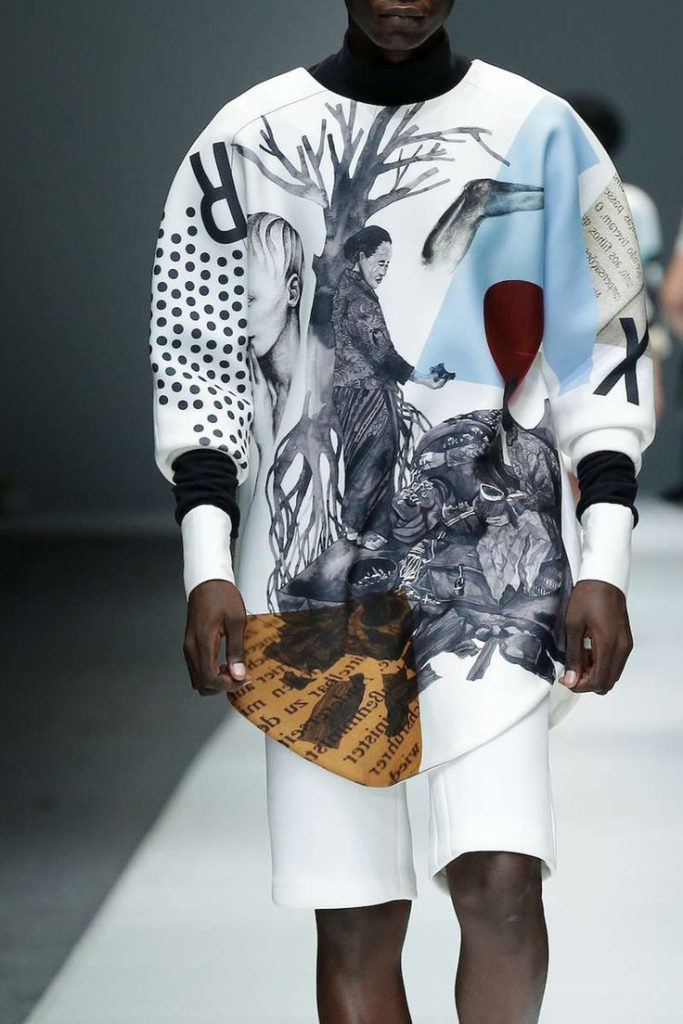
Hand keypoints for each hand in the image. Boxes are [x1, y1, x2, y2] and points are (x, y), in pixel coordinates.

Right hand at [183, 579, 251, 696]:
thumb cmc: (221, 596)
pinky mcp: (190, 645)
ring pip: (198, 679)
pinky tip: (224, 663)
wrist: (207, 581)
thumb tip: (238, 674)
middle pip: (202, 684)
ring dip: (216, 681)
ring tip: (234, 669)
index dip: (229, 685)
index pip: (210, 679)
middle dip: (223, 685)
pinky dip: (210, 672)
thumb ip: (236, 650)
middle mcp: (191, 648)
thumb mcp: (236, 621)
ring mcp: (189, 647)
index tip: (244, 679)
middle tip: (241, 675)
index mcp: (202, 643)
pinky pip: (197, 668)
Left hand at [559, 580, 632, 694]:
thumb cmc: (587, 597)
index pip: (599, 680)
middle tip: (571, 670)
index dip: (580, 686)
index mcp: (609, 645)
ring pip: (612, 673)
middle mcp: (622, 648)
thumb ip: (573, 655)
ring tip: (578, 658)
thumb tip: (571, 679)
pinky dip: (602, 664)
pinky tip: (588, 651)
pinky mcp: (625, 640)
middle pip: (608, 682)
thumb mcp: (573, 625)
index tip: (566, 679)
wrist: (604, 578)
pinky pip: (615, 662)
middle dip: (588, 682)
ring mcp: (626, 644)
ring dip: (595, 673)